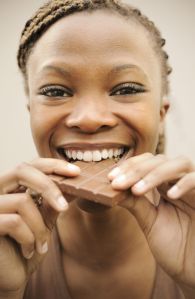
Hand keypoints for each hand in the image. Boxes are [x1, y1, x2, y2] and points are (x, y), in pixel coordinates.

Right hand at [0, 158, 79, 294]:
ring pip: (23, 201)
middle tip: (64, 208)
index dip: (52, 165)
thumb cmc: (27, 246)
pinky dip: (29, 238)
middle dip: (49, 187)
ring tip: (43, 244)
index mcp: (10, 188)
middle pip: (21, 170)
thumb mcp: (45, 222)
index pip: (30, 165)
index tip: (76, 172)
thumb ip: (54, 203)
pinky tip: (29, 251)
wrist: (12, 276)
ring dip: (40, 227)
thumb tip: (74, 185)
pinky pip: (14, 222)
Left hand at [108, 153, 194, 291]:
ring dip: (155, 174)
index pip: (148, 163)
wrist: (193, 271)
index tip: (111, 178)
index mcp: (165, 186)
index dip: (130, 167)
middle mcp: (180, 182)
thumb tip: (113, 186)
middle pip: (160, 160)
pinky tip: (169, 196)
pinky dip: (184, 184)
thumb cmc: (174, 247)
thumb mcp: (149, 222)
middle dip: (137, 170)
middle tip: (118, 183)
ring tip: (137, 190)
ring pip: (179, 164)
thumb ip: (135, 202)